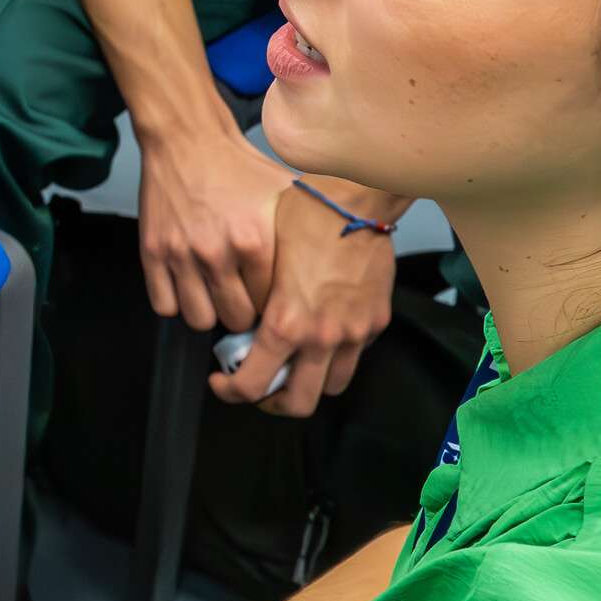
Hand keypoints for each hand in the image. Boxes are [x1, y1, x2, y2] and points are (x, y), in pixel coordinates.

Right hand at [135, 113, 287, 334]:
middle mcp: (217, 251)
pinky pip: (164, 305)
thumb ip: (308, 227)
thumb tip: (338, 253)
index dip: (271, 306)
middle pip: (235, 319)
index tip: (270, 300)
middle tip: (242, 298)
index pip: (269, 305)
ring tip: (215, 295)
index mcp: (255, 240)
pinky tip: (188, 286)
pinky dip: (175, 302)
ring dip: (209, 312)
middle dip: (242, 313)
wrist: (187, 137)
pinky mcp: (153, 252)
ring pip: (198, 319)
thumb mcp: (285, 192)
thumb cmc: (237, 165)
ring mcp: (181, 254)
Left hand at [216, 183, 395, 419]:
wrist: (356, 197)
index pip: (252, 384)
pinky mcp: (377, 320)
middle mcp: (323, 337)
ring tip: (294, 364)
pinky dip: (337, 355)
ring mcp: (355, 332)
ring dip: (309, 382)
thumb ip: (256, 302)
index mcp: (286, 323)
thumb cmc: (304, 215)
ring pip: (332, 385)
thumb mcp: (263, 260)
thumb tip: (246, 326)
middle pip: (298, 403)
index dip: (232, 391)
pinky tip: (322, 335)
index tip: (223, 381)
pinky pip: (356, 354)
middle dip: (274, 401)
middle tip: (261, 386)